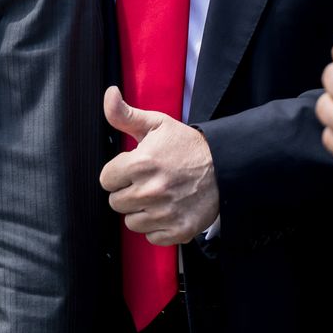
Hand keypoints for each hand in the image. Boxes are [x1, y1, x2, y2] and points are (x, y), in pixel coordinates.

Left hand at [99, 86, 219, 245]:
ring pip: (131, 222)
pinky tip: (168, 210)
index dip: (118, 173)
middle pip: (116, 202)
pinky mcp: (178, 230)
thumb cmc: (187, 146)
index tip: (133, 169)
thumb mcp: (158, 124)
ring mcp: (165, 213)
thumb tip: (109, 94)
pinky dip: (158, 227)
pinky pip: (151, 237)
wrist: (225, 165)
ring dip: (141, 211)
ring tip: (158, 196)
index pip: (106, 180)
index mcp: (141, 163)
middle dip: (128, 191)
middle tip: (148, 181)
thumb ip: (126, 115)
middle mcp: (151, 191)